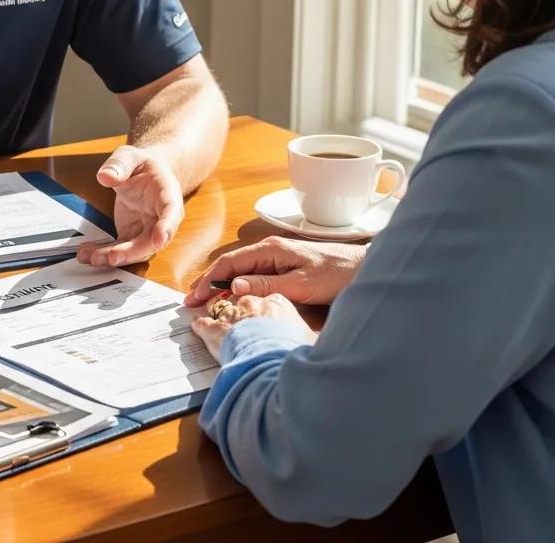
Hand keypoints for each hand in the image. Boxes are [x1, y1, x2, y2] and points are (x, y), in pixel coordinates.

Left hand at [76, 145, 183, 266]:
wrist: (144, 175)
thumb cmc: (141, 165)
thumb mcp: (130, 156)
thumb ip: (119, 164)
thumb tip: (105, 177)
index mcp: (168, 195)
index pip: (171, 213)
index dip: (167, 227)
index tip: (159, 240)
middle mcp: (161, 218)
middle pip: (151, 241)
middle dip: (132, 252)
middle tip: (112, 257)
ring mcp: (146, 230)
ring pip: (135, 251)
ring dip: (115, 257)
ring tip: (92, 258)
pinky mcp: (131, 236)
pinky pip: (119, 249)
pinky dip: (103, 253)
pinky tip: (86, 254)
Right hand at [184, 236, 366, 307]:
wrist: (363, 269)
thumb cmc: (336, 274)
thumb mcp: (300, 283)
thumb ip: (266, 285)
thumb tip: (233, 287)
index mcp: (269, 249)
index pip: (229, 264)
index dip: (209, 281)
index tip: (195, 298)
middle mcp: (268, 251)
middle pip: (230, 267)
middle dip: (209, 284)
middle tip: (192, 304)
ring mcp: (275, 259)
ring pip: (240, 273)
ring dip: (221, 287)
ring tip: (205, 303)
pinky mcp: (282, 269)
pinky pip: (252, 277)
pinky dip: (237, 287)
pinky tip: (231, 299)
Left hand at [191, 291, 315, 361]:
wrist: (274, 361)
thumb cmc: (294, 351)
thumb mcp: (308, 339)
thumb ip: (305, 333)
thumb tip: (312, 339)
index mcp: (276, 301)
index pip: (264, 297)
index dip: (259, 307)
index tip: (257, 314)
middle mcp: (252, 302)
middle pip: (240, 298)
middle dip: (236, 306)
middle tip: (234, 316)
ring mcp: (231, 313)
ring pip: (219, 306)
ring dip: (215, 312)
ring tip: (210, 316)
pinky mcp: (214, 328)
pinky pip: (203, 322)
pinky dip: (199, 324)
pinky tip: (197, 326)